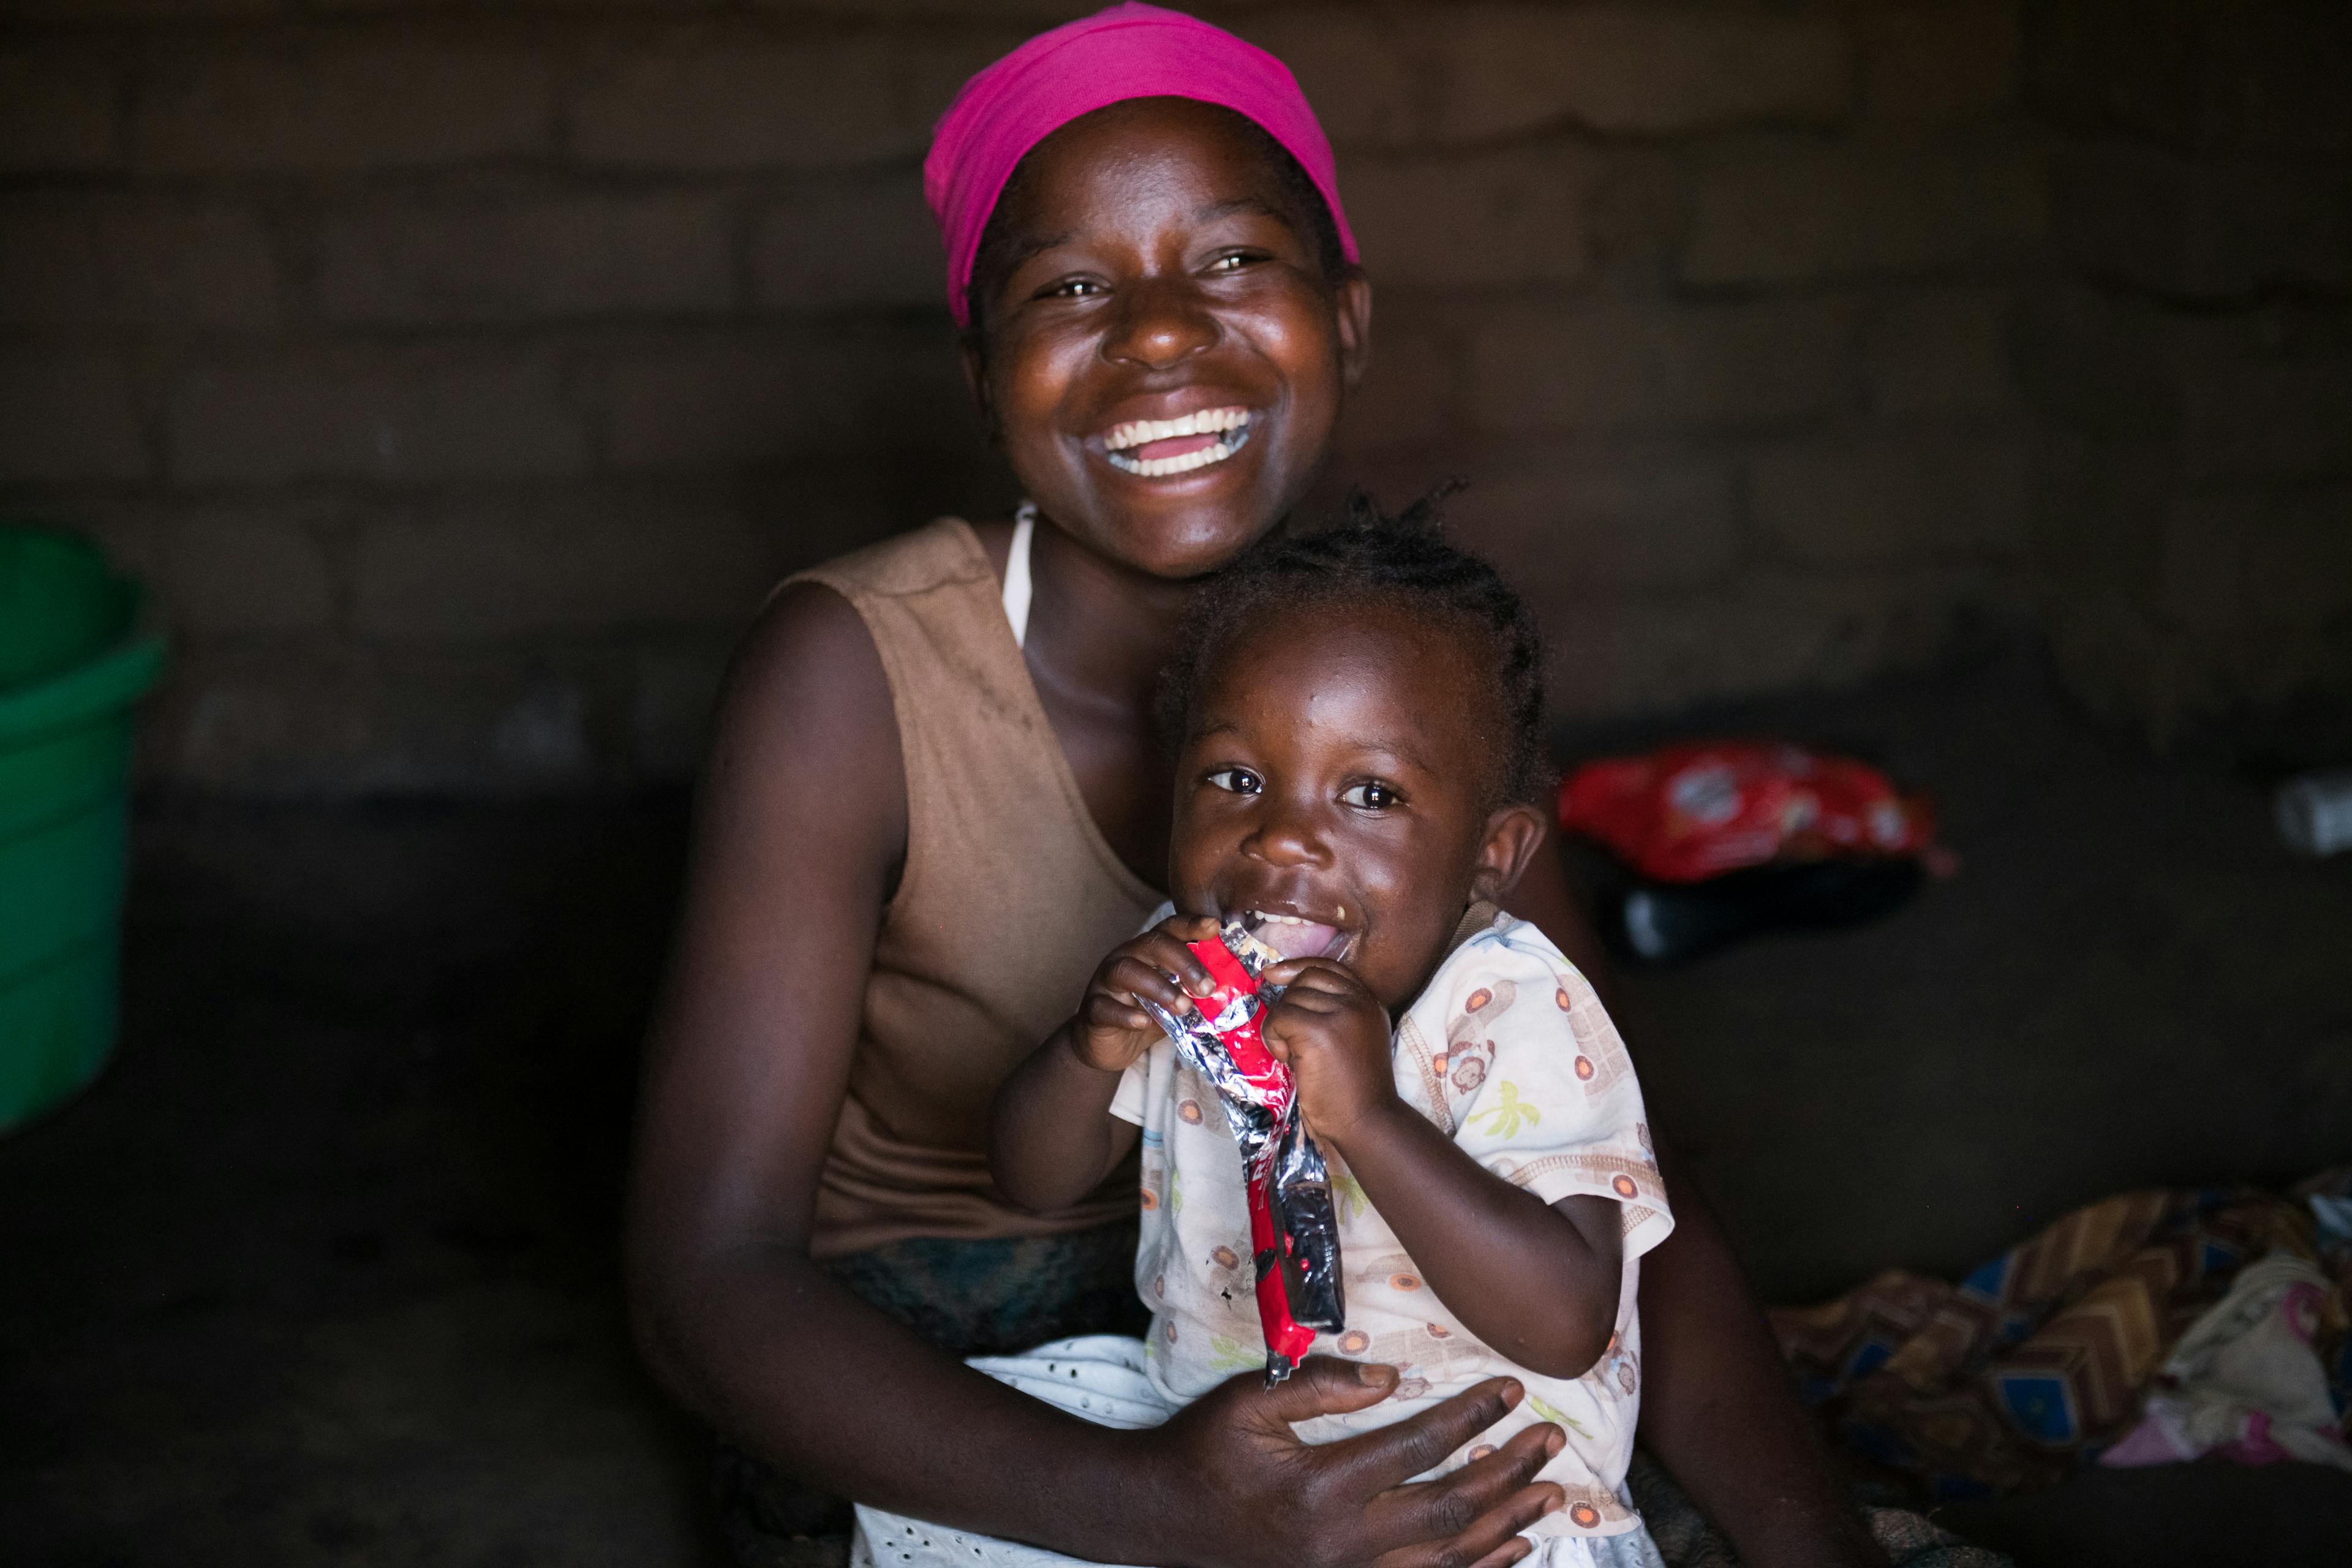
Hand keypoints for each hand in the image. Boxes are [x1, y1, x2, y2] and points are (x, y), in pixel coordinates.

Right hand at [1070, 914, 1222, 1072]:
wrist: (1106, 1045)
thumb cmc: (1146, 1015)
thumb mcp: (1175, 1000)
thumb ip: (1196, 992)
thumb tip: (1238, 991)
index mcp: (1148, 951)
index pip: (1170, 929)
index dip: (1191, 924)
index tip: (1215, 927)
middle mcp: (1126, 957)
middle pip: (1152, 945)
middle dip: (1184, 962)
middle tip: (1208, 987)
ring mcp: (1106, 982)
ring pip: (1127, 971)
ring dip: (1158, 987)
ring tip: (1183, 1007)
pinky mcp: (1093, 1009)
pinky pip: (1105, 1007)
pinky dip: (1126, 1014)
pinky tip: (1144, 1022)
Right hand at [1143, 1358, 1565, 1567]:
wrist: (1165, 1517)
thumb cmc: (1205, 1449)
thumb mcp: (1248, 1401)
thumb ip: (1320, 1386)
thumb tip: (1391, 1378)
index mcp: (1320, 1486)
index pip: (1418, 1447)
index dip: (1471, 1418)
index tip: (1510, 1390)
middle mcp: (1343, 1541)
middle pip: (1450, 1507)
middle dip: (1509, 1473)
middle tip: (1550, 1440)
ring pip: (1451, 1557)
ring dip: (1508, 1524)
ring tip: (1552, 1493)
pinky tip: (1514, 1548)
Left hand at [1261, 957, 1396, 1146]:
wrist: (1366, 1123)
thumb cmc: (1353, 1090)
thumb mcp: (1353, 1040)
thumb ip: (1333, 1013)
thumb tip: (1285, 986)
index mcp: (1369, 1002)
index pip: (1328, 967)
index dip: (1297, 967)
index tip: (1272, 975)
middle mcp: (1359, 1002)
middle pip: (1305, 979)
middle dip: (1288, 1004)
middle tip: (1290, 1039)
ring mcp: (1341, 1014)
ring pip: (1289, 999)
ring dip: (1280, 1027)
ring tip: (1294, 1056)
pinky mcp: (1319, 1031)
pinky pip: (1279, 1018)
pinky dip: (1274, 1038)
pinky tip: (1288, 1060)